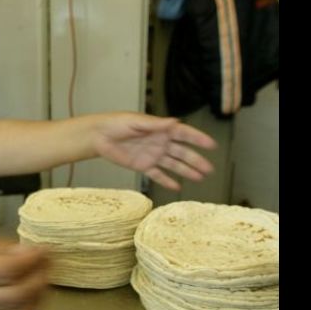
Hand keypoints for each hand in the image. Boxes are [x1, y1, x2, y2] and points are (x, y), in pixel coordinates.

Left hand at [93, 112, 216, 190]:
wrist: (98, 136)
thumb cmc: (116, 123)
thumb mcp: (136, 121)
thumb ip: (155, 124)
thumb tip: (174, 122)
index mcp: (160, 129)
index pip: (184, 134)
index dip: (198, 139)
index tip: (211, 145)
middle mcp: (160, 143)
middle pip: (182, 153)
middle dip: (196, 160)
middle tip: (209, 169)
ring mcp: (152, 155)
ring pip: (173, 165)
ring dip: (186, 171)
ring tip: (200, 178)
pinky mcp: (142, 166)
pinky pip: (157, 175)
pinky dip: (167, 181)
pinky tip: (177, 188)